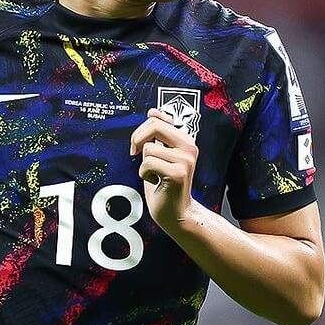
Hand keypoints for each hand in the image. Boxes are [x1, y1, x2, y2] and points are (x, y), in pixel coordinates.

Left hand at [130, 107, 197, 231]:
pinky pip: (148, 164)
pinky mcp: (178, 173)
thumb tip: (154, 111)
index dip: (144, 127)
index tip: (140, 141)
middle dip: (138, 139)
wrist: (176, 213)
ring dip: (144, 164)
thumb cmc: (166, 185)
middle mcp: (189, 147)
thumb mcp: (161, 154)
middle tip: (135, 153)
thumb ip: (159, 135)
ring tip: (154, 174)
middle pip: (155, 126)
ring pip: (149, 149)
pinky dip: (144, 174)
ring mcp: (185, 160)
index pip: (160, 118)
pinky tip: (156, 182)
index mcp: (185, 140)